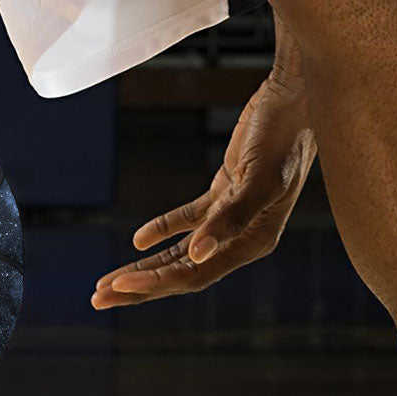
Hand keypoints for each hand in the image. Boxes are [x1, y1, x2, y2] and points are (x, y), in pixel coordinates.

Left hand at [92, 53, 314, 308]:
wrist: (298, 97)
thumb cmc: (285, 135)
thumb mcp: (260, 177)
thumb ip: (230, 219)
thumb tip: (196, 254)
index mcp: (254, 241)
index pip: (194, 274)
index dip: (155, 283)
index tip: (118, 287)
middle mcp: (243, 236)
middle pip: (182, 272)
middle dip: (140, 286)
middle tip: (98, 298)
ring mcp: (232, 215)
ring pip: (180, 252)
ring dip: (145, 266)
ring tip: (107, 282)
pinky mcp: (225, 192)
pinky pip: (188, 220)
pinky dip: (163, 230)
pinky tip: (138, 240)